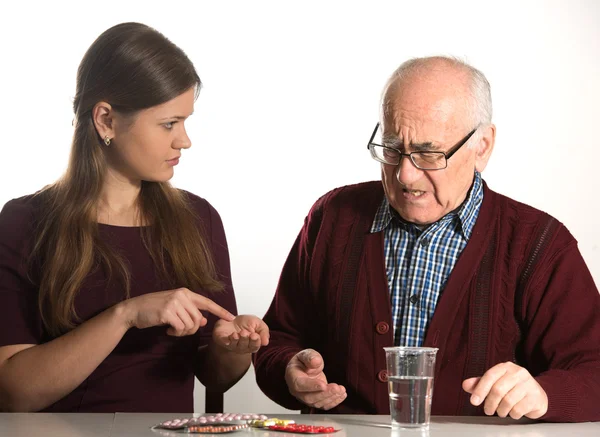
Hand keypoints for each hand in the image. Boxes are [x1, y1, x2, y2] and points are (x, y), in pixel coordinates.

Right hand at [120, 288, 234, 335]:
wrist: (133, 310)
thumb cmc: (154, 309)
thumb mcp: (174, 307)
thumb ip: (189, 312)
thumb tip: (204, 321)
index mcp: (185, 293)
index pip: (207, 302)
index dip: (220, 310)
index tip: (231, 317)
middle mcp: (182, 295)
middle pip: (199, 319)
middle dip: (192, 329)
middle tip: (180, 331)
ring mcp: (174, 303)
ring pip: (190, 325)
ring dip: (183, 332)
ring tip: (173, 330)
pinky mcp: (167, 312)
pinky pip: (180, 328)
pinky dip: (176, 333)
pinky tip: (168, 331)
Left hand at [212, 315, 269, 353]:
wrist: (231, 319)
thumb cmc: (245, 323)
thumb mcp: (258, 323)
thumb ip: (264, 331)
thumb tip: (266, 342)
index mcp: (252, 343)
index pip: (255, 346)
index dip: (255, 341)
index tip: (255, 335)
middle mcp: (242, 347)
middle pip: (245, 347)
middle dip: (245, 340)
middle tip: (244, 332)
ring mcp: (232, 345)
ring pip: (235, 346)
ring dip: (236, 340)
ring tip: (236, 334)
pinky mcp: (222, 341)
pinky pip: (224, 343)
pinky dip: (227, 340)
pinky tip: (230, 336)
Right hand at [285, 349, 346, 409]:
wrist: (304, 368)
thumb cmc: (303, 361)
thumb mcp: (306, 354)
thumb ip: (310, 357)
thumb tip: (316, 361)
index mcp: (293, 378)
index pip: (300, 385)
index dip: (311, 386)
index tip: (323, 385)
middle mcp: (297, 391)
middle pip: (309, 398)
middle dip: (324, 394)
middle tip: (336, 388)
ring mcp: (306, 398)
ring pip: (317, 403)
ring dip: (331, 397)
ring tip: (341, 390)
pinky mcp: (315, 401)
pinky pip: (323, 405)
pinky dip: (334, 402)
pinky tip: (342, 395)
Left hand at [462, 362, 547, 418]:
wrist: (538, 395)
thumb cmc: (513, 388)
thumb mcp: (496, 382)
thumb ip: (480, 383)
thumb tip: (465, 385)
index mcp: (505, 367)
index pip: (489, 376)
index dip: (480, 389)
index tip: (474, 401)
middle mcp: (518, 373)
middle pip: (498, 389)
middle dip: (489, 403)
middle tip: (487, 410)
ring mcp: (529, 384)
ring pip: (508, 401)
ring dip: (500, 410)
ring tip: (500, 412)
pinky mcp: (535, 397)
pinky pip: (519, 409)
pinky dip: (512, 414)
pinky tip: (512, 412)